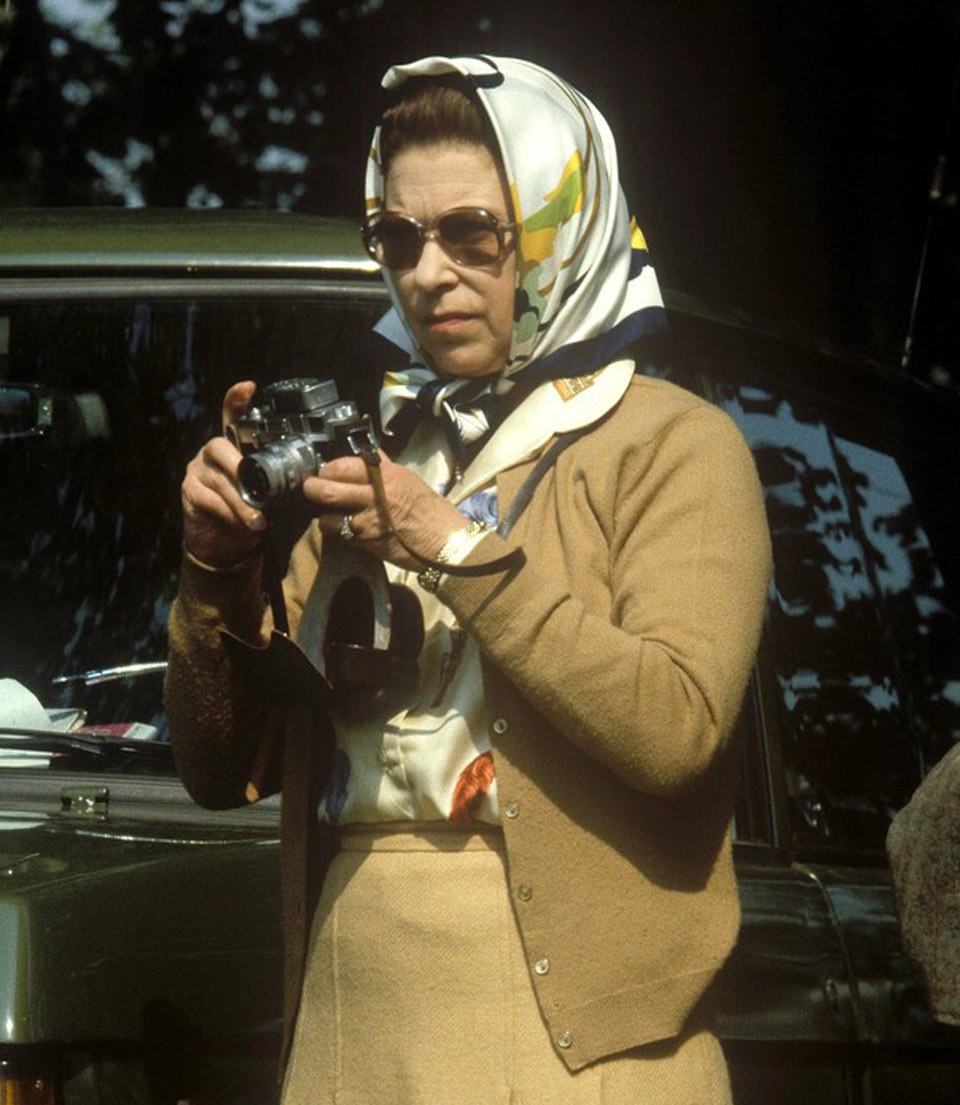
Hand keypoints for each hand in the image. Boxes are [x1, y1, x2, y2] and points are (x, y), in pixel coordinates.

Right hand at [181, 381, 267, 568]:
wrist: (223, 543)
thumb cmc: (249, 512)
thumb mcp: (267, 494)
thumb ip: (275, 481)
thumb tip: (303, 481)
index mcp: (233, 447)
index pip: (231, 416)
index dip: (237, 400)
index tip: (249, 387)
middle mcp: (211, 452)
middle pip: (220, 447)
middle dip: (241, 469)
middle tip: (260, 490)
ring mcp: (197, 470)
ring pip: (219, 480)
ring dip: (241, 502)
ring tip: (258, 520)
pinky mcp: (189, 491)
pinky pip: (209, 499)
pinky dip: (228, 513)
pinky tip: (241, 524)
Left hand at [303, 451, 469, 571]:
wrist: (444, 542)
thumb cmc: (430, 511)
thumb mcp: (408, 480)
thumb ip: (384, 468)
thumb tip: (367, 455)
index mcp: (386, 476)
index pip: (345, 465)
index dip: (329, 468)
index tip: (326, 471)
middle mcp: (375, 497)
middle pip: (328, 490)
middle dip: (312, 488)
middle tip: (311, 488)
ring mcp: (369, 523)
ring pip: (328, 518)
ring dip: (325, 517)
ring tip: (331, 515)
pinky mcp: (368, 544)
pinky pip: (342, 537)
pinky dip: (340, 534)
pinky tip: (348, 530)